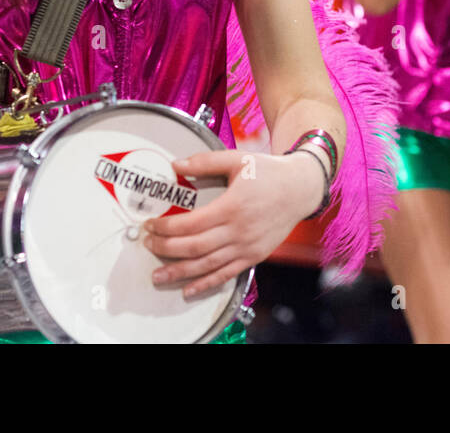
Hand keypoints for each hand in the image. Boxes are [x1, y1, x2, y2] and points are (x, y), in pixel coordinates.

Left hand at [144, 149, 323, 297]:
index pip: (190, 224)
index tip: (150, 226)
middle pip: (195, 247)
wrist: (301, 189)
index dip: (166, 228)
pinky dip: (206, 284)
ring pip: (207, 265)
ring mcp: (247, 247)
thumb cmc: (269, 172)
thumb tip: (176, 164)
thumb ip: (205, 161)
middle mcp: (239, 231)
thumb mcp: (237, 159)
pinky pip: (227, 275)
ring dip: (180, 272)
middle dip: (166, 249)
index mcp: (232, 206)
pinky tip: (189, 289)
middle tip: (148, 245)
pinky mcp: (254, 256)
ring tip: (158, 276)